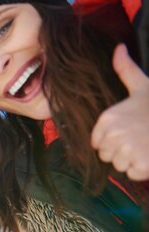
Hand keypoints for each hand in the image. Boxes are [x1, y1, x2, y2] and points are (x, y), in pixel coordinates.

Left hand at [91, 44, 148, 180]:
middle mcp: (114, 136)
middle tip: (139, 139)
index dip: (110, 141)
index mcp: (108, 120)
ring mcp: (128, 152)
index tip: (126, 133)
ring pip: (118, 166)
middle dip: (120, 151)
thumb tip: (117, 48)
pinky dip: (142, 169)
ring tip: (146, 145)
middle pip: (106, 156)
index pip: (96, 143)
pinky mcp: (142, 166)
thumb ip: (126, 70)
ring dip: (131, 160)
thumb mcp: (143, 86)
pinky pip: (132, 174)